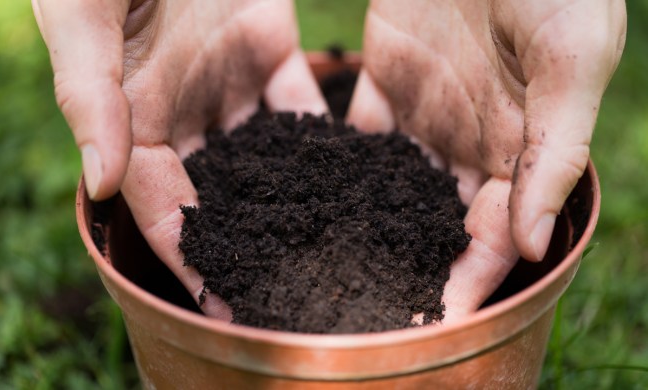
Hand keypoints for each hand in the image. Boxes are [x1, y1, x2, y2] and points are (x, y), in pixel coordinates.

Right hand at [33, 0, 326, 317]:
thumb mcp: (84, 15)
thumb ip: (92, 98)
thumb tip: (101, 185)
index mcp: (135, 114)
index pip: (164, 203)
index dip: (191, 255)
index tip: (225, 303)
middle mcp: (184, 108)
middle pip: (222, 192)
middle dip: (252, 242)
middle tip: (293, 290)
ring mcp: (228, 80)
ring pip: (267, 155)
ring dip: (296, 199)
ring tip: (334, 246)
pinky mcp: (268, 47)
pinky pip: (300, 101)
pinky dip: (323, 137)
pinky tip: (354, 173)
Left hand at [349, 0, 625, 321]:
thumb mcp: (570, 57)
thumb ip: (552, 152)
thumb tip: (533, 246)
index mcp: (518, 145)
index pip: (494, 232)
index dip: (468, 277)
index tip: (433, 319)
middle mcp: (468, 141)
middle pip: (434, 221)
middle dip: (406, 264)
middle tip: (364, 306)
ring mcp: (424, 113)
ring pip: (389, 186)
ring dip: (362, 225)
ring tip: (323, 267)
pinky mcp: (386, 81)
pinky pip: (355, 135)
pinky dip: (333, 166)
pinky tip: (304, 198)